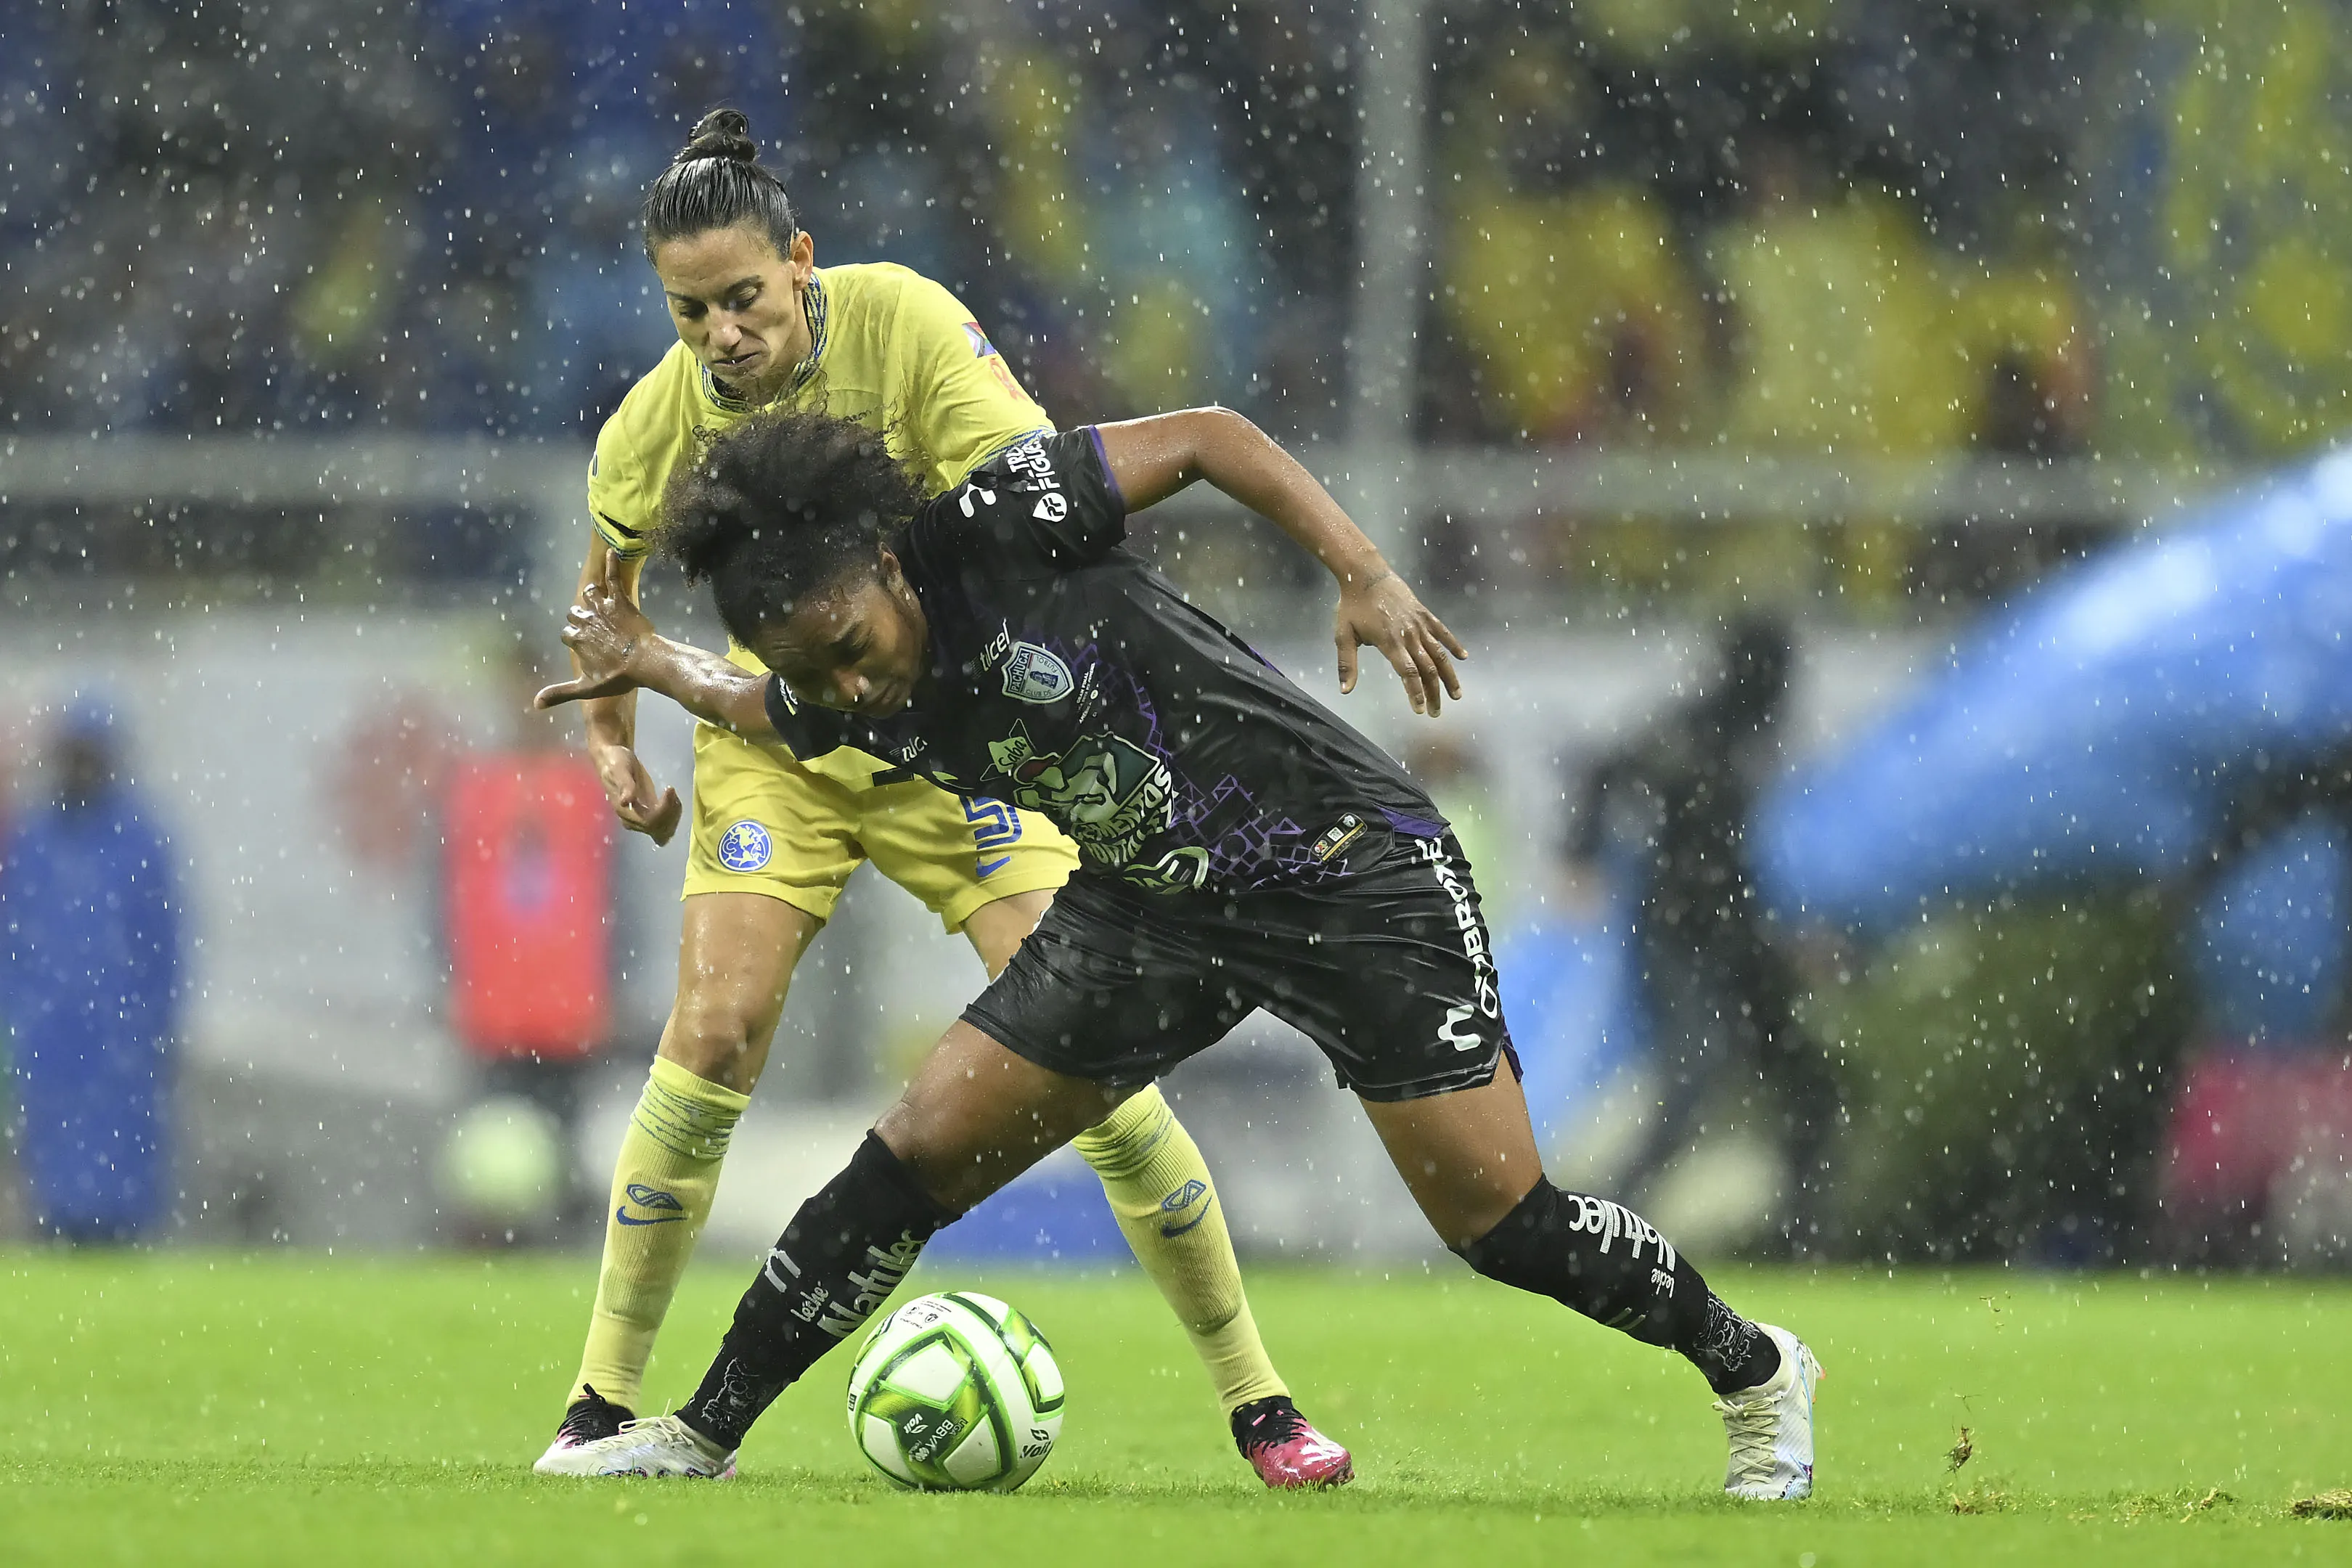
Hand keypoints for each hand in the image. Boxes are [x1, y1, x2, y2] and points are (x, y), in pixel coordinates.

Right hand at [536, 557, 655, 707]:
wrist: (645, 662)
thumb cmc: (618, 677)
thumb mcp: (587, 688)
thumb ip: (561, 693)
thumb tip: (535, 703)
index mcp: (576, 639)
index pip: (566, 634)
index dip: (574, 639)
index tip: (583, 644)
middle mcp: (585, 620)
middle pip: (575, 613)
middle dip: (580, 617)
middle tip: (593, 625)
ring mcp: (602, 608)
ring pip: (589, 595)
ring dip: (591, 597)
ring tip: (597, 599)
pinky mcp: (620, 600)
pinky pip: (613, 578)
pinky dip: (612, 564)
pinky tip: (613, 551)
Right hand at [589, 740, 682, 844]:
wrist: (615, 759)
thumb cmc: (616, 762)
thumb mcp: (619, 769)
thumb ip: (624, 785)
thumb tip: (625, 802)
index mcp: (624, 811)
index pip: (648, 822)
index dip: (663, 810)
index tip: (669, 789)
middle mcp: (632, 820)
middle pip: (658, 828)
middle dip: (670, 812)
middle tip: (672, 791)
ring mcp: (641, 819)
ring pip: (664, 831)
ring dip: (674, 815)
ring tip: (673, 794)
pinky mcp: (649, 814)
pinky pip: (665, 826)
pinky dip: (674, 816)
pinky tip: (673, 800)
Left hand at [1334, 569, 1467, 715]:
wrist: (1366, 573)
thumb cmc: (1352, 605)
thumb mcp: (1343, 635)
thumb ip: (1346, 664)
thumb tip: (1345, 690)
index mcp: (1390, 642)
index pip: (1408, 673)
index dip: (1415, 693)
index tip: (1421, 710)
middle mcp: (1409, 635)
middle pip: (1427, 669)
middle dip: (1433, 693)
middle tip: (1437, 712)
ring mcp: (1419, 624)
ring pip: (1439, 654)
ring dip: (1449, 676)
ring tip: (1457, 695)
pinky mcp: (1425, 614)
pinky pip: (1443, 631)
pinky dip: (1453, 644)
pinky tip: (1463, 658)